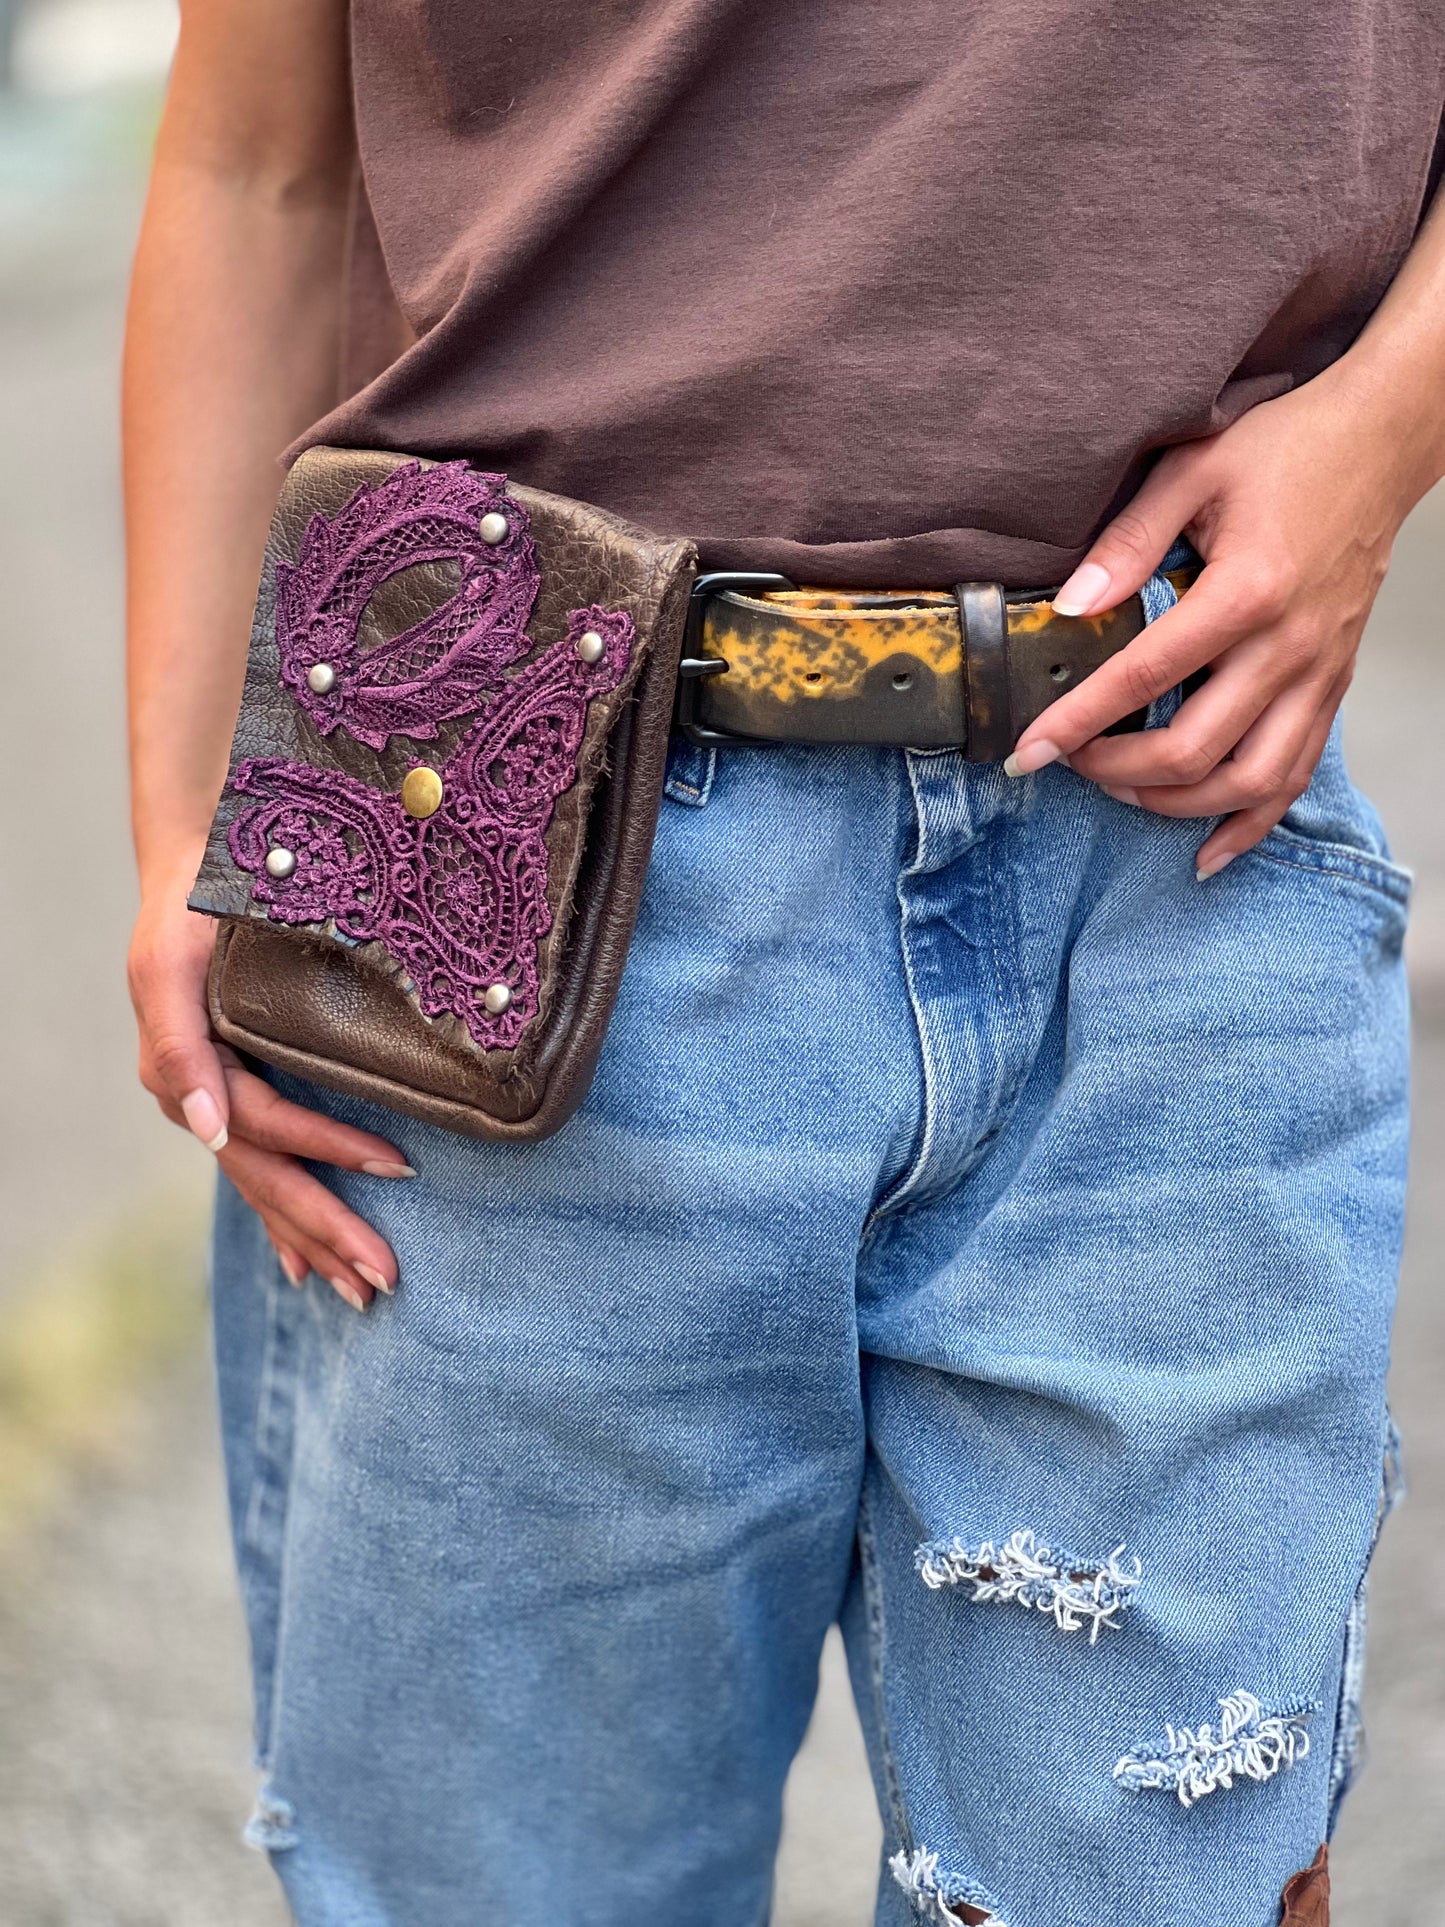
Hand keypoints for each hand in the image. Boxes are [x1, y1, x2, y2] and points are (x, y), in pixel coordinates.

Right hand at [128, 853, 410, 1309]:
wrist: (190, 871)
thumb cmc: (187, 912)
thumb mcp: (169, 969)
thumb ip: (180, 1049)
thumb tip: (208, 1132)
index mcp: (188, 1074)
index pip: (269, 1126)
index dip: (329, 1148)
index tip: (398, 1166)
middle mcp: (200, 1100)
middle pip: (269, 1179)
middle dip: (327, 1230)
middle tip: (382, 1277)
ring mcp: (215, 1106)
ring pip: (268, 1187)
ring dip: (314, 1240)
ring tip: (361, 1290)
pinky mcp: (235, 1098)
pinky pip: (261, 1172)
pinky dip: (284, 1220)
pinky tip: (305, 1264)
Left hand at [1006, 364, 1419, 876]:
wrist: (1379, 445)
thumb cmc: (1286, 451)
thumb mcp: (1192, 470)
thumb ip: (1126, 543)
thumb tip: (1070, 609)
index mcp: (1246, 592)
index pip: (1143, 678)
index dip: (1076, 723)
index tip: (1028, 752)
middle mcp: (1288, 647)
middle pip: (1194, 751)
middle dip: (1115, 770)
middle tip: (1069, 761)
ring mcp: (1316, 675)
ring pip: (1249, 783)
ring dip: (1175, 804)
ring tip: (1121, 790)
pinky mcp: (1332, 688)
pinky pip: (1295, 776)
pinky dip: (1249, 823)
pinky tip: (1206, 848)